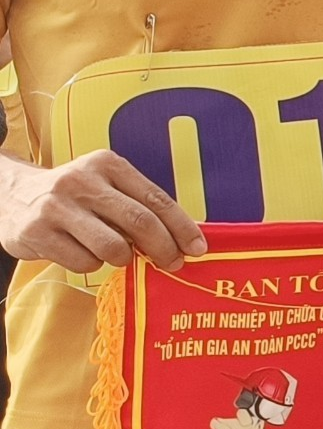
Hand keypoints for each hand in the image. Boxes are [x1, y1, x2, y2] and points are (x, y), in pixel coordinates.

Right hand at [0, 151, 206, 272]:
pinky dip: (91, 264)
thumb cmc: (74, 196)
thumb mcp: (106, 187)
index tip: (198, 247)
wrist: (10, 195)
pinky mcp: (37, 232)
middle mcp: (82, 181)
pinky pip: (84, 262)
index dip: (182, 227)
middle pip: (140, 223)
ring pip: (113, 248)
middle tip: (173, 264)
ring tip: (112, 252)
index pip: (156, 198)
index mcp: (107, 164)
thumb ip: (139, 206)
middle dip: (164, 249)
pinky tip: (79, 250)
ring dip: (121, 258)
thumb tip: (183, 239)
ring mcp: (57, 207)